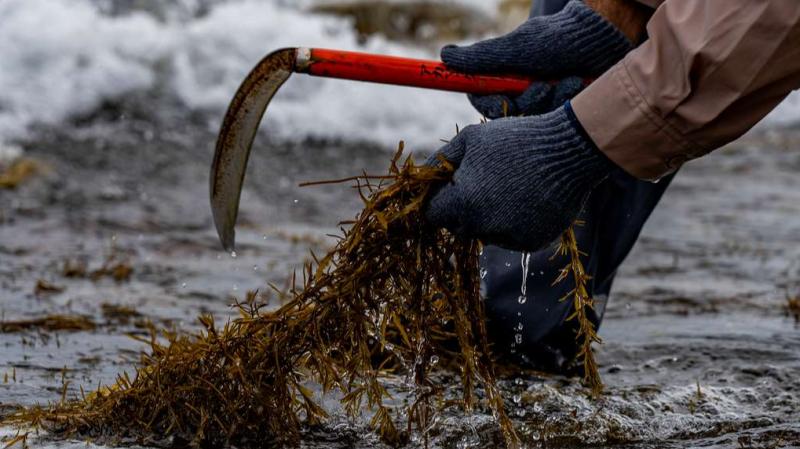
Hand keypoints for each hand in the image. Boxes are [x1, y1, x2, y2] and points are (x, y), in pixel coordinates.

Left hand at [425, 104, 614, 251]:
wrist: (569, 151)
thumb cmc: (515, 139)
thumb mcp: (470, 139)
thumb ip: (440, 160)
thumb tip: (423, 177)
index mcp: (463, 203)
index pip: (433, 214)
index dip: (439, 198)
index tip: (451, 186)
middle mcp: (483, 227)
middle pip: (458, 226)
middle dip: (463, 208)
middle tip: (484, 183)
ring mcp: (509, 238)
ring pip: (484, 234)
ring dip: (488, 218)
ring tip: (509, 187)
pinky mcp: (531, 244)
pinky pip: (510, 238)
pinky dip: (513, 224)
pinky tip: (526, 198)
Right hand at [443, 0, 632, 117]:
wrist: (602, 37)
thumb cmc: (556, 39)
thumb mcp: (515, 48)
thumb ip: (480, 57)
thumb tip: (444, 55)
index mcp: (505, 78)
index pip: (485, 102)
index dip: (492, 104)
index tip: (503, 98)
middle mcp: (521, 91)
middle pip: (511, 115)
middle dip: (528, 101)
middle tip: (542, 85)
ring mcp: (544, 101)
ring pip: (535, 119)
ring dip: (551, 100)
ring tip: (568, 79)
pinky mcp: (564, 110)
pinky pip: (557, 119)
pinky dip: (567, 103)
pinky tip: (579, 85)